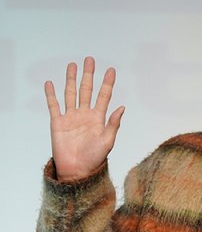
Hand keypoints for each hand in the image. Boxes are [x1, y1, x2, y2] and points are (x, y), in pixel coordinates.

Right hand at [44, 56, 124, 180]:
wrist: (78, 171)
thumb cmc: (95, 159)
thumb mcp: (108, 141)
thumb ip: (113, 124)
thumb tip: (122, 107)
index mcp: (98, 118)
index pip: (103, 96)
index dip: (107, 83)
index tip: (111, 70)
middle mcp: (84, 115)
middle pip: (86, 90)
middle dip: (88, 75)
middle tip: (89, 60)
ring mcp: (71, 117)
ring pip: (70, 94)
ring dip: (71, 79)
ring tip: (72, 65)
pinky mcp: (58, 123)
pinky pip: (53, 106)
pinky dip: (51, 94)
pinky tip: (50, 83)